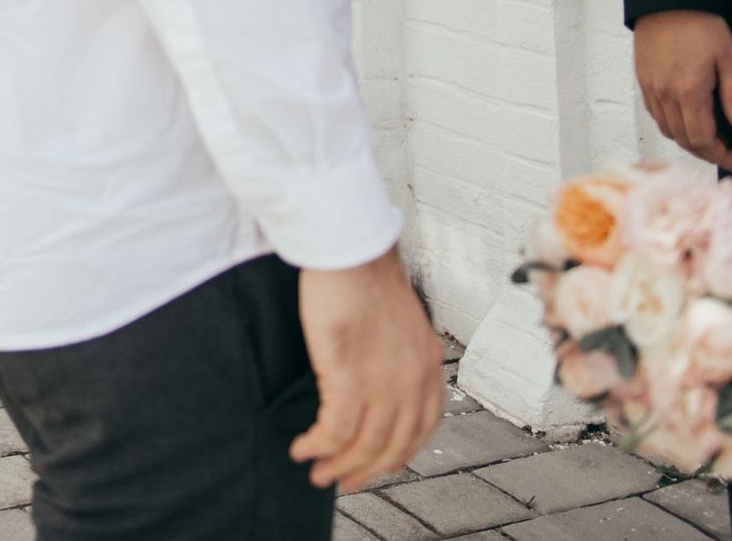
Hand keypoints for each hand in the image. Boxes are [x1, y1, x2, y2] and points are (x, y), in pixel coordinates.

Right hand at [291, 246, 444, 491]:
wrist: (351, 250)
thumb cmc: (366, 275)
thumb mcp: (400, 323)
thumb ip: (397, 356)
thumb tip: (379, 377)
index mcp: (428, 367)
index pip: (422, 429)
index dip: (398, 454)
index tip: (379, 466)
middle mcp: (413, 382)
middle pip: (392, 446)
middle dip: (364, 470)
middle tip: (341, 481)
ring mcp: (383, 382)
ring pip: (363, 444)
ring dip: (337, 465)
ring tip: (316, 472)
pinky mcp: (348, 376)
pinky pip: (335, 428)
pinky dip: (318, 445)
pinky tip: (303, 448)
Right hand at [634, 9, 731, 170]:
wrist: (667, 0)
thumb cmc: (700, 24)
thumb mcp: (728, 59)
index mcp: (688, 92)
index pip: (703, 139)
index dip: (721, 155)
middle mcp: (665, 95)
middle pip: (684, 139)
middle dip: (707, 152)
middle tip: (727, 152)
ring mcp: (651, 88)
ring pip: (668, 129)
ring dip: (689, 140)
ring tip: (709, 138)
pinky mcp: (643, 80)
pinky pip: (656, 114)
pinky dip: (672, 125)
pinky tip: (687, 119)